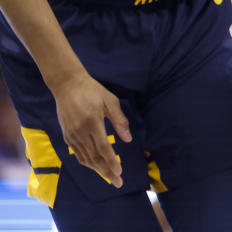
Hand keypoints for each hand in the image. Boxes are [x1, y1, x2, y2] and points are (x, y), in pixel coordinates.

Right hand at [51, 73, 130, 187]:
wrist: (67, 85)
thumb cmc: (92, 91)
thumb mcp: (110, 101)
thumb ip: (120, 120)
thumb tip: (128, 139)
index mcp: (92, 122)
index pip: (103, 148)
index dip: (112, 161)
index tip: (119, 172)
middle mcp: (80, 132)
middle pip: (94, 157)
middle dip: (106, 171)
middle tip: (117, 183)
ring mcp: (71, 135)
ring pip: (85, 158)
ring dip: (97, 169)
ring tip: (109, 178)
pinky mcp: (67, 135)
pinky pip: (78, 153)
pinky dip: (87, 162)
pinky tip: (96, 166)